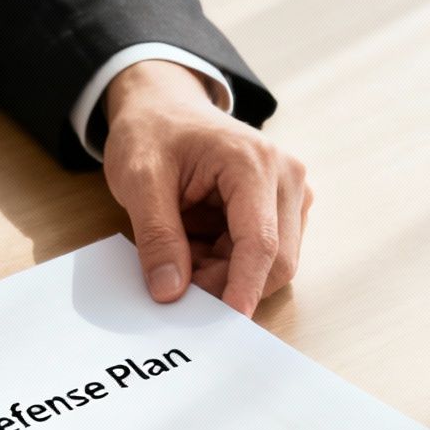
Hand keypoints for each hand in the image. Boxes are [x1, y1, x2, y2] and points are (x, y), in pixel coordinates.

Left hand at [102, 59, 311, 315]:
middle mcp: (286, 177)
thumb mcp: (138, 178)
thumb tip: (170, 290)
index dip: (244, 288)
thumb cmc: (153, 132)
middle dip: (228, 283)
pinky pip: (264, 256)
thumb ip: (156, 235)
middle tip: (176, 281)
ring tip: (183, 251)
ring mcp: (291, 192)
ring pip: (272, 264)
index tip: (227, 323)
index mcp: (253, 163)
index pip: (261, 243)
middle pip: (276, 261)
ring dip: (227, 274)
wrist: (164, 106)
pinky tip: (199, 245)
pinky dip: (229, 264)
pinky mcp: (285, 207)